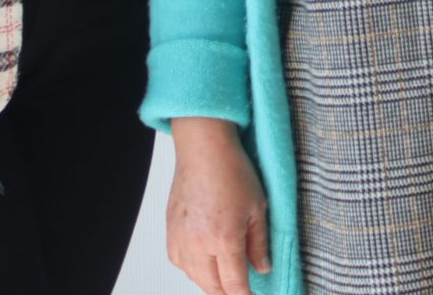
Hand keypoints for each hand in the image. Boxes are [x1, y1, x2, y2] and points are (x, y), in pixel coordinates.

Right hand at [168, 118, 270, 294]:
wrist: (203, 151)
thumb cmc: (232, 172)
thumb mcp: (258, 208)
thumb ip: (260, 243)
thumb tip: (263, 268)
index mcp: (224, 239)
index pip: (234, 284)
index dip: (245, 294)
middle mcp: (198, 245)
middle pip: (212, 287)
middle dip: (228, 293)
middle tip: (242, 290)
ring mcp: (181, 241)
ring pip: (195, 278)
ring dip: (211, 283)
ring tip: (226, 280)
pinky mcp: (170, 234)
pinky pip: (180, 264)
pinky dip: (194, 269)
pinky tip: (206, 264)